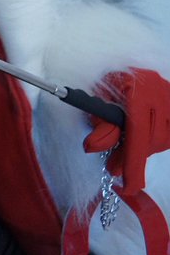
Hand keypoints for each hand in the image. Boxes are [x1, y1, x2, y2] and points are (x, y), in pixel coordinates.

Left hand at [84, 68, 169, 196]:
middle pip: (152, 140)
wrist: (124, 68)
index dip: (133, 162)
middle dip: (131, 159)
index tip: (128, 186)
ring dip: (143, 150)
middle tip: (114, 168)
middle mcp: (160, 92)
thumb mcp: (98, 99)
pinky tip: (141, 138)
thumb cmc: (109, 83)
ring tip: (124, 152)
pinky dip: (154, 141)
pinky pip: (168, 133)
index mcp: (139, 89)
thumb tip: (93, 147)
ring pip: (163, 140)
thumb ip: (100, 123)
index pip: (138, 133)